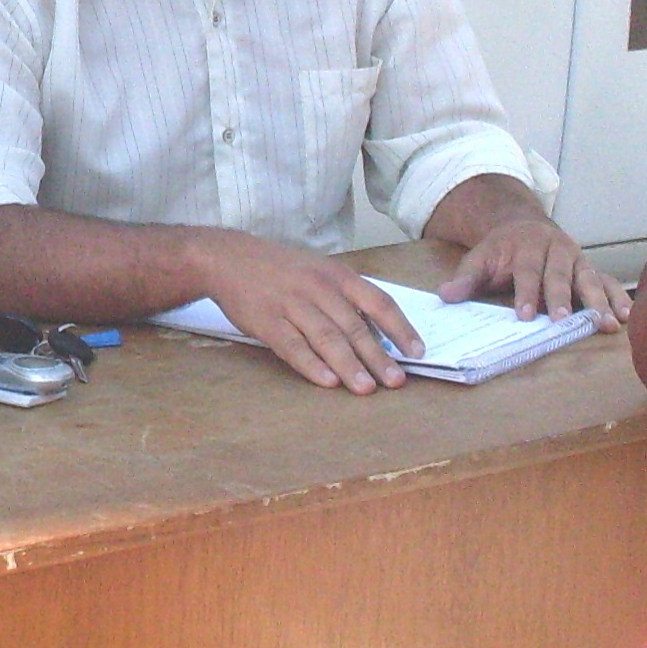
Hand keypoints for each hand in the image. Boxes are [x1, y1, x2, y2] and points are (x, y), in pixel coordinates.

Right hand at [198, 232, 417, 392]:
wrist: (230, 258)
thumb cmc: (282, 269)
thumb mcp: (320, 270)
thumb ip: (346, 297)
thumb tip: (380, 330)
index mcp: (337, 275)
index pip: (378, 302)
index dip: (400, 328)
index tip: (416, 352)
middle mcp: (318, 288)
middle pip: (354, 326)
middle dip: (378, 356)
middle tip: (396, 381)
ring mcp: (292, 304)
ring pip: (326, 338)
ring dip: (349, 365)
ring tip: (366, 388)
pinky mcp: (267, 321)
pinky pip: (292, 346)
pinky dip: (311, 365)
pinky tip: (326, 381)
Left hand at [438, 214, 627, 327]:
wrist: (524, 225)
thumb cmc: (501, 250)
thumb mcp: (480, 259)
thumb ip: (466, 278)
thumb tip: (446, 295)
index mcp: (527, 245)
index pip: (527, 272)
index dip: (526, 293)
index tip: (525, 315)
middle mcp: (556, 249)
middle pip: (560, 275)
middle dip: (562, 298)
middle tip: (565, 321)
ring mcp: (577, 258)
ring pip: (590, 278)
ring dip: (599, 301)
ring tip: (607, 323)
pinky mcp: (591, 268)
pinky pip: (608, 281)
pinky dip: (618, 297)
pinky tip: (626, 316)